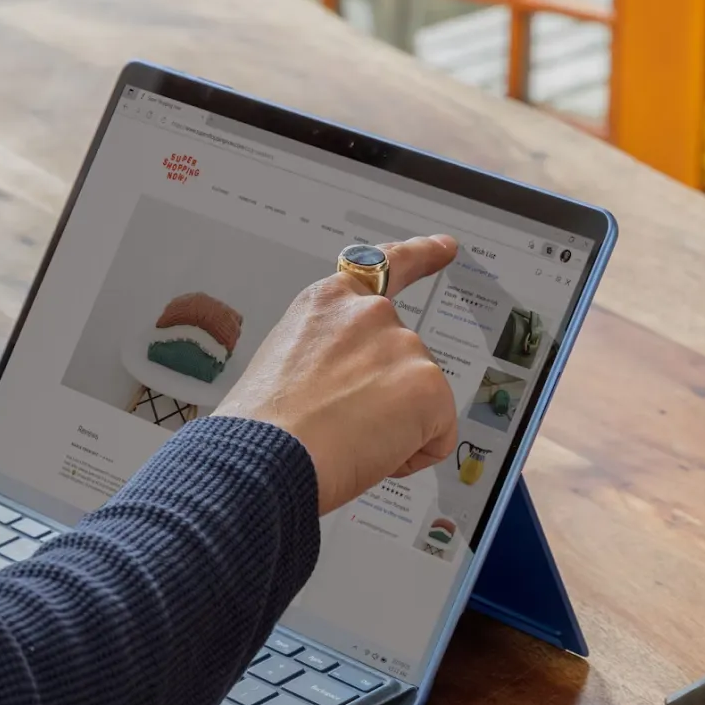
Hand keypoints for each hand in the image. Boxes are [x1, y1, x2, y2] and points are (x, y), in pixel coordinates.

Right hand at [215, 235, 462, 513]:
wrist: (264, 455)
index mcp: (328, 302)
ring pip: (419, 404)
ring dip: (392, 430)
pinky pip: (437, 437)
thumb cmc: (260, 426)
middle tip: (339, 425)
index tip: (445, 247)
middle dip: (387, 398)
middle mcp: (370, 313)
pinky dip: (411, 457)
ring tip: (342, 440)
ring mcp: (402, 346)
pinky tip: (369, 454)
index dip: (422, 255)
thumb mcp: (285, 363)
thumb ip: (330, 354)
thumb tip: (349, 392)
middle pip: (405, 361)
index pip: (384, 265)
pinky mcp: (428, 385)